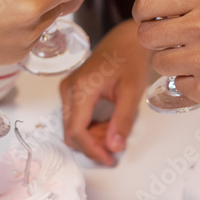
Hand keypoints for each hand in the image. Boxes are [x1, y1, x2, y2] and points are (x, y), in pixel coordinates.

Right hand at [60, 19, 150, 165]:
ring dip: (92, 137)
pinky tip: (107, 123)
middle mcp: (69, 89)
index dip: (92, 150)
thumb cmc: (129, 59)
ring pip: (72, 127)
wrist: (126, 40)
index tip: (109, 159)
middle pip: (72, 132)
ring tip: (115, 131)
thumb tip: (114, 147)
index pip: (77, 131)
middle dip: (92, 145)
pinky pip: (75, 118)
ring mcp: (68, 89)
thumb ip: (123, 121)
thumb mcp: (132, 92)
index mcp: (81, 88)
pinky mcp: (71, 91)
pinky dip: (90, 127)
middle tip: (115, 147)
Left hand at [133, 0, 199, 111]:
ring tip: (195, 61)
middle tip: (170, 44)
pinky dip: (189, 83)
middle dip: (154, 41)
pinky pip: (177, 84)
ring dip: (171, 64)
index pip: (148, 4)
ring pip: (158, 63)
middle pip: (146, 35)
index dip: (142, 14)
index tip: (147, 20)